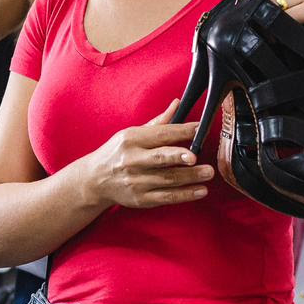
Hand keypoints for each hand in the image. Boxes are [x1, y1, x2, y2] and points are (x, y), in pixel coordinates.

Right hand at [82, 99, 213, 208]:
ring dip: (190, 177)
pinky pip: (166, 197)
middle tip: (197, 156)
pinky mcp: (141, 199)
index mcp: (131, 139)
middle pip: (160, 158)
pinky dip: (185, 195)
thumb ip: (158, 122)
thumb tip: (178, 104)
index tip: (199, 129)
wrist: (95, 180)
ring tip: (208, 173)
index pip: (160, 134)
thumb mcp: (132, 133)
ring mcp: (136, 181)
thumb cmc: (117, 153)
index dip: (181, 131)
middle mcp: (132, 160)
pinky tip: (200, 191)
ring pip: (167, 179)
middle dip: (179, 157)